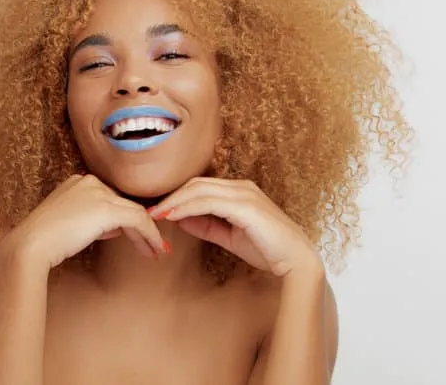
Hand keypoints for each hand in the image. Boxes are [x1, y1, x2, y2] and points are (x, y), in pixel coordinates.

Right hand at [5, 174, 168, 268]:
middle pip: (123, 205)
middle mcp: (89, 181)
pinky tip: (155, 249)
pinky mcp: (106, 208)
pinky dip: (150, 235)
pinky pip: (138, 220)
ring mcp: (98, 193)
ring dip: (148, 234)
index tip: (134, 238)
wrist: (31, 245)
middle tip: (153, 247)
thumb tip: (116, 229)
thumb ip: (93, 221)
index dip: (124, 221)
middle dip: (140, 228)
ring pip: (134, 212)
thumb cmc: (45, 241)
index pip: (110, 200)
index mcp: (78, 182)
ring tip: (157, 252)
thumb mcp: (70, 224)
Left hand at [148, 177, 323, 277]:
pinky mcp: (246, 206)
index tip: (157, 210)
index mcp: (240, 191)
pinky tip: (173, 216)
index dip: (177, 196)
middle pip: (197, 184)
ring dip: (175, 201)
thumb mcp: (230, 236)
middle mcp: (242, 187)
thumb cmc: (268, 250)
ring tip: (156, 214)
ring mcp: (245, 194)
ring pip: (200, 190)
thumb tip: (180, 219)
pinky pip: (210, 202)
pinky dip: (188, 207)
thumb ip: (207, 226)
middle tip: (150, 211)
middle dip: (171, 196)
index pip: (201, 187)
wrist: (295, 261)